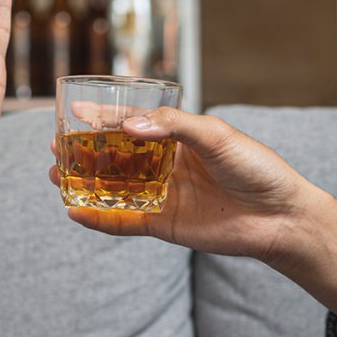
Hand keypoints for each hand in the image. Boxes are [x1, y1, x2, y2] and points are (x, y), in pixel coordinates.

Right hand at [50, 107, 314, 262]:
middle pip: (114, 156)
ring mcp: (162, 195)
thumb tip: (128, 125)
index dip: (102, 117)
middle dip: (84, 151)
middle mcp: (165, 165)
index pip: (131, 123)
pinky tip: (74, 212)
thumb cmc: (256, 167)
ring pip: (113, 188)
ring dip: (83, 183)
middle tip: (56, 145)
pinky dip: (98, 219)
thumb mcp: (216, 135)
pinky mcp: (164, 224)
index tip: (75, 111)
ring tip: (56, 175)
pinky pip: (124, 222)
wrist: (280, 216)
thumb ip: (173, 126)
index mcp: (177, 137)